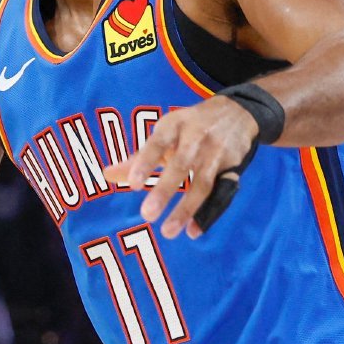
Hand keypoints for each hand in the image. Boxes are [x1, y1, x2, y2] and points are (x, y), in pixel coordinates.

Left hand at [103, 95, 258, 237]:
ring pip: (202, 183)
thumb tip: (105, 175)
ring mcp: (217, 153)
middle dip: (165, 190)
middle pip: (181, 164)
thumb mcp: (165, 133)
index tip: (132, 185)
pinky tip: (193, 230)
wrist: (238, 112)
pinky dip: (208, 214)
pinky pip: (221, 194)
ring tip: (168, 231)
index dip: (145, 163)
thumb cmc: (190, 127)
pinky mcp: (233, 168)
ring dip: (186, 209)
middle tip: (147, 215)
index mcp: (175, 125)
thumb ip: (137, 157)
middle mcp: (197, 137)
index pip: (158, 143)